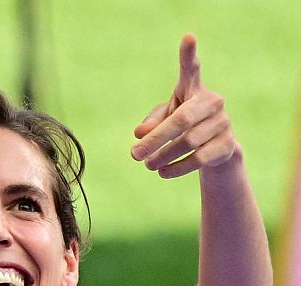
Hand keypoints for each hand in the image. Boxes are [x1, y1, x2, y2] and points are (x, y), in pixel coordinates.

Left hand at [131, 35, 238, 177]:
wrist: (215, 151)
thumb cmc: (183, 127)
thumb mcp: (164, 121)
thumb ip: (151, 123)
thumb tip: (140, 133)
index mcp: (194, 90)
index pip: (191, 70)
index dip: (189, 54)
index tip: (188, 36)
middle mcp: (212, 102)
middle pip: (181, 120)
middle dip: (156, 139)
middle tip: (134, 154)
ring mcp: (223, 123)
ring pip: (188, 142)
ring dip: (163, 156)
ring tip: (146, 164)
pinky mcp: (227, 144)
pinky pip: (198, 158)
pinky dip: (176, 168)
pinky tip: (162, 172)